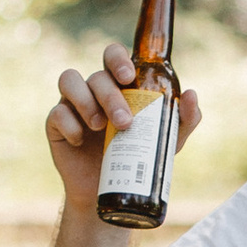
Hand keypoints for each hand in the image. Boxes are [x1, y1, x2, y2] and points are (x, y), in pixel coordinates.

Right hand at [45, 44, 202, 217]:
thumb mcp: (166, 140)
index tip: (129, 77)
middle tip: (125, 122)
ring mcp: (73, 104)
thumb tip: (190, 94)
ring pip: (70, 81)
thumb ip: (183, 118)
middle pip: (97, 76)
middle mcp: (94, 89)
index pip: (113, 56)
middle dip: (111, 96)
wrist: (111, 190)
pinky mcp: (56, 125)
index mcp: (118, 85)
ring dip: (86, 102)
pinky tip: (80, 139)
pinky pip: (56, 113)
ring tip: (100, 127)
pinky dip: (69, 124)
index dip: (118, 59)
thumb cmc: (140, 157)